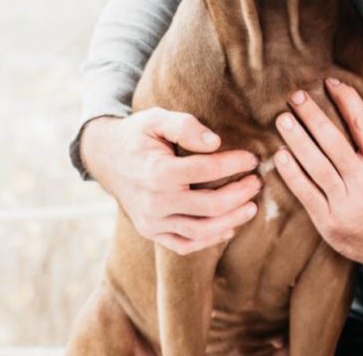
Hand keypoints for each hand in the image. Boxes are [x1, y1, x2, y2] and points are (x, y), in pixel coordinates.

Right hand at [79, 108, 262, 254]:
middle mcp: (154, 202)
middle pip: (209, 206)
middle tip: (257, 183)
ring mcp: (151, 221)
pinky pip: (184, 245)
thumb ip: (185, 126)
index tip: (253, 159)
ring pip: (200, 231)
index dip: (234, 164)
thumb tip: (215, 142)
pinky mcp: (151, 232)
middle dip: (240, 195)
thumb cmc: (137, 135)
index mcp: (157, 172)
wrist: (106, 157)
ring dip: (231, 221)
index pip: (205, 170)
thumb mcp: (156, 119)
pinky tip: (229, 228)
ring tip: (251, 207)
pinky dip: (209, 241)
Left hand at [273, 78, 362, 285]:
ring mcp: (345, 201)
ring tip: (282, 119)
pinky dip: (292, 174)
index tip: (329, 83)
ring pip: (317, 165)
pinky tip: (280, 156)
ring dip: (297, 140)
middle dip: (313, 116)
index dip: (346, 99)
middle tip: (296, 97)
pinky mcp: (329, 221)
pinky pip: (307, 193)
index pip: (362, 123)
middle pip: (333, 142)